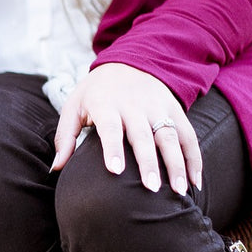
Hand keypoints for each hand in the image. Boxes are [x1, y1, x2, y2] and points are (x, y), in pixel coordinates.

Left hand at [51, 63, 203, 194]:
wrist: (131, 61)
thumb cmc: (97, 92)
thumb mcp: (74, 105)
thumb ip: (65, 136)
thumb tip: (57, 167)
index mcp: (107, 104)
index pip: (110, 127)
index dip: (113, 148)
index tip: (116, 171)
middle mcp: (135, 105)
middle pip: (143, 136)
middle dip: (148, 163)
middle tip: (150, 188)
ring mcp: (158, 107)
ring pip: (170, 136)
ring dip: (176, 164)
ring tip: (178, 191)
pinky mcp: (175, 110)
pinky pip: (188, 135)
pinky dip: (194, 158)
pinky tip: (195, 182)